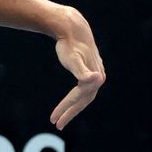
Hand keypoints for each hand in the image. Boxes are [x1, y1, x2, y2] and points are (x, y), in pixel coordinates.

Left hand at [49, 8, 104, 130]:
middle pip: (83, 100)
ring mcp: (96, 73)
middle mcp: (98, 77)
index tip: (52, 119)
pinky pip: (85, 87)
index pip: (78, 99)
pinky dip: (78, 96)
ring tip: (61, 114)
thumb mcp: (73, 60)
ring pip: (85, 95)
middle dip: (70, 112)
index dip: (65, 109)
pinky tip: (72, 98)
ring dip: (74, 106)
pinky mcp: (92, 69)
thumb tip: (98, 80)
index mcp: (94, 79)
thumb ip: (84, 73)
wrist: (73, 28)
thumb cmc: (70, 46)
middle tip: (56, 123)